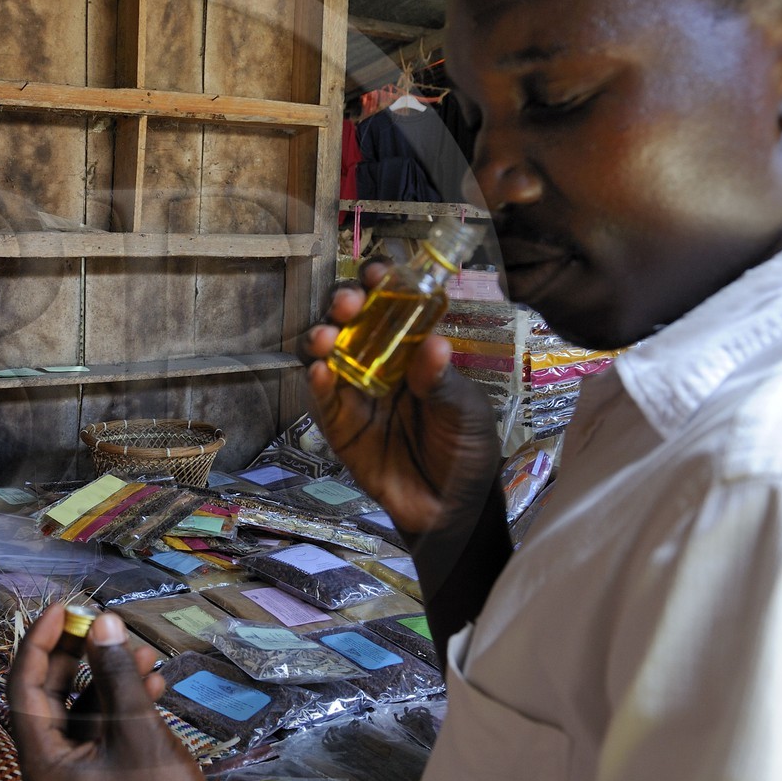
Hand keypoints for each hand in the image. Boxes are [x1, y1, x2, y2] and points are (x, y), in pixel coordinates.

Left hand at [9, 609, 263, 780]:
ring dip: (111, 680)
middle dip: (82, 658)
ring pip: (83, 711)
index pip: (24, 687)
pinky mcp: (102, 779)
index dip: (41, 642)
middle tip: (105, 625)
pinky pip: (102, 732)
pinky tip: (154, 683)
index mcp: (41, 761)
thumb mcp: (137, 731)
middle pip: (52, 696)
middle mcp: (49, 767)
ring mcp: (76, 775)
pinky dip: (123, 706)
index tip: (64, 608)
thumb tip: (103, 622)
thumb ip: (117, 674)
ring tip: (146, 653)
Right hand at [303, 268, 499, 540]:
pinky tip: (320, 372)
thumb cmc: (465, 450)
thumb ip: (442, 383)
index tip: (379, 272)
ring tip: (327, 336)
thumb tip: (432, 344)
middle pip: (352, 323)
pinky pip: (322, 399)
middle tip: (348, 303)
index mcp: (414, 351)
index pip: (394, 307)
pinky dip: (316, 383)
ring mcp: (356, 393)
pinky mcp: (339, 425)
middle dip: (345, 305)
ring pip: (328, 354)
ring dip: (322, 338)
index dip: (383, 285)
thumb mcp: (464, 412)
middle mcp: (379, 364)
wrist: (449, 508)